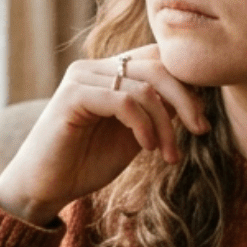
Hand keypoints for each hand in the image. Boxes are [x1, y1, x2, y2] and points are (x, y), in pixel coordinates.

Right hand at [0, 46, 208, 225]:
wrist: (44, 187)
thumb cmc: (85, 163)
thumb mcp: (134, 135)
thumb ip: (157, 113)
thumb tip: (194, 98)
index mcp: (108, 72)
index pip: (158, 59)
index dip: (186, 85)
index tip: (201, 122)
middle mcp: (94, 67)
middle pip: (156, 66)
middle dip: (186, 99)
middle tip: (201, 130)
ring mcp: (81, 78)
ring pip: (143, 87)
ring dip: (165, 124)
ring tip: (168, 154)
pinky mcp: (72, 96)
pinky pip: (123, 101)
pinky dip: (143, 125)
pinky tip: (148, 148)